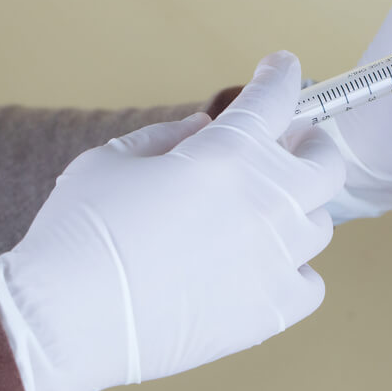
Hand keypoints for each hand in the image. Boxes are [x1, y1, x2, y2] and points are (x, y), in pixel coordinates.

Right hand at [0, 52, 344, 390]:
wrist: (66, 323)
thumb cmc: (78, 233)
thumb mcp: (109, 160)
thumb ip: (168, 136)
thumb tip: (206, 128)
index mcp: (228, 153)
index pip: (276, 96)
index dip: (281, 75)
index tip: (283, 67)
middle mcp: (265, 201)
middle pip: (324, 162)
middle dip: (311, 145)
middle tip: (294, 145)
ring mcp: (275, 258)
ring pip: (318, 225)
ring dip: (296, 212)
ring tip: (266, 216)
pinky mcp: (272, 310)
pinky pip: (309, 284)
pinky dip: (293, 273)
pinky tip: (264, 272)